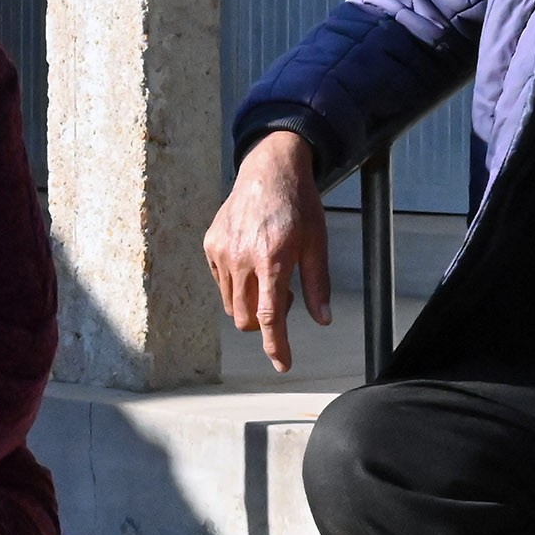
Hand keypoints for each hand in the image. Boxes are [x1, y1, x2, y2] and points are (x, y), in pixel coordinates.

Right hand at [202, 130, 331, 373]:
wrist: (269, 169)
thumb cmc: (299, 205)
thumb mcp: (318, 243)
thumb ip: (318, 285)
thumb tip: (323, 320)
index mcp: (272, 259)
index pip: (269, 317)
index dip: (276, 346)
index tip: (282, 365)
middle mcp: (242, 258)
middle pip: (245, 319)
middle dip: (264, 322)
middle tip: (285, 295)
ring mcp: (222, 251)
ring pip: (231, 304)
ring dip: (250, 304)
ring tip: (270, 275)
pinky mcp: (211, 245)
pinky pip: (221, 282)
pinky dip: (237, 284)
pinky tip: (253, 261)